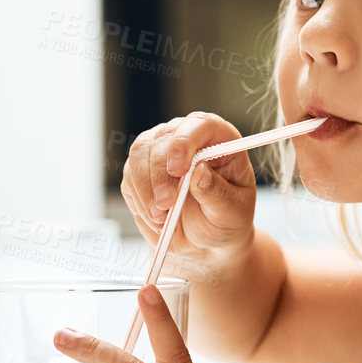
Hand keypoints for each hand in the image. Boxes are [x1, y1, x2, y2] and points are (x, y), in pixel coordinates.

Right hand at [121, 112, 256, 264]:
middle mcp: (187, 138)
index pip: (200, 124)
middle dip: (160, 176)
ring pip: (139, 155)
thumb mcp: (231, 211)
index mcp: (219, 140)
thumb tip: (199, 172)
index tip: (178, 170)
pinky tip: (157, 219)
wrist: (206, 238)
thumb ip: (217, 192)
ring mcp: (160, 150)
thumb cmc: (225, 219)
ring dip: (146, 190)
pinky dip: (140, 201)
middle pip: (162, 139)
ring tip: (162, 219)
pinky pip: (130, 178)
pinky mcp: (140, 170)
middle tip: (166, 205)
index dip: (184, 142)